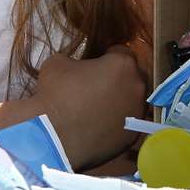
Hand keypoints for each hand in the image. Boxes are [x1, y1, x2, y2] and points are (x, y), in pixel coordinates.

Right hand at [33, 46, 147, 169]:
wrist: (52, 137)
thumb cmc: (56, 93)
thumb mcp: (59, 62)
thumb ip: (77, 60)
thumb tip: (78, 68)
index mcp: (123, 64)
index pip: (121, 52)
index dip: (106, 56)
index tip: (95, 63)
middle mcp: (137, 87)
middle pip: (131, 77)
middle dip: (116, 79)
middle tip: (96, 86)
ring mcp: (137, 113)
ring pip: (130, 101)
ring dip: (118, 101)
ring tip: (97, 108)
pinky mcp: (131, 136)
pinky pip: (126, 122)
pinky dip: (115, 121)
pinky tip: (97, 125)